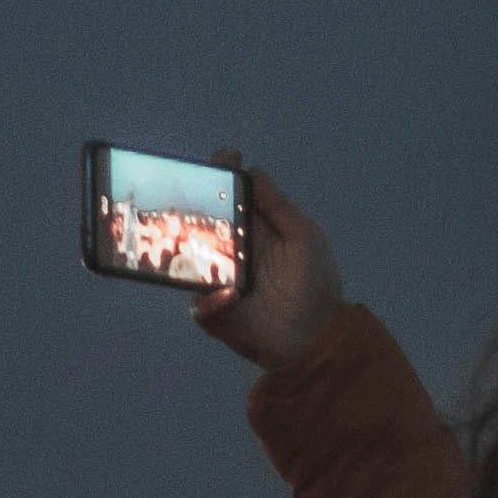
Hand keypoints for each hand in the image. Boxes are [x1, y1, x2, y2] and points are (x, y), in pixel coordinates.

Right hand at [194, 155, 345, 371]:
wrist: (314, 337)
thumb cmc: (313, 283)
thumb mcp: (304, 237)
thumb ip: (278, 206)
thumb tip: (252, 170)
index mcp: (255, 229)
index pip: (232, 197)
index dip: (223, 176)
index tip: (219, 159)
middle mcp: (231, 249)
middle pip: (202, 221)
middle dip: (190, 203)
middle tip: (184, 190)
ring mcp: (217, 279)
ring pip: (188, 258)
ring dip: (183, 248)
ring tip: (183, 237)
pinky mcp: (211, 310)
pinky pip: (197, 300)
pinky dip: (210, 300)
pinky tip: (228, 295)